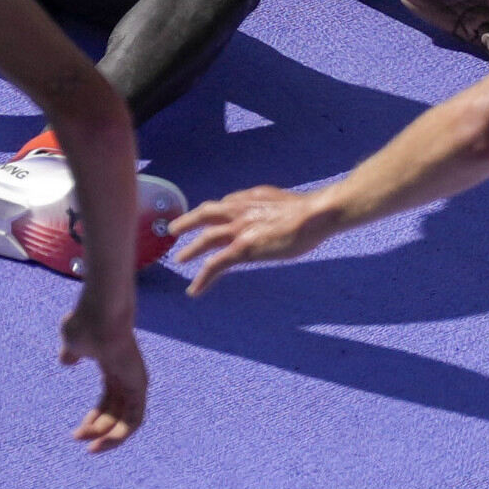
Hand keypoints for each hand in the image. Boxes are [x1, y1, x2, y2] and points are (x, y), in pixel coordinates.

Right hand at [57, 281, 148, 451]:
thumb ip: (71, 352)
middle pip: (117, 412)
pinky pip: (135, 419)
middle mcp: (127, 375)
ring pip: (128, 420)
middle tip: (78, 438)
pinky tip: (102, 442)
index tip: (77, 434)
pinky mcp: (140, 384)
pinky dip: (121, 434)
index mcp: (112, 366)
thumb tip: (67, 360)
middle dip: (98, 430)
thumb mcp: (71, 340)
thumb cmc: (85, 322)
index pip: (108, 400)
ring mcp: (135, 380)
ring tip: (90, 447)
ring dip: (110, 437)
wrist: (99, 313)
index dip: (94, 420)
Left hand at [170, 182, 343, 294]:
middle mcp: (241, 210)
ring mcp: (239, 229)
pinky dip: (202, 278)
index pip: (228, 203)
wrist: (314, 215)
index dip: (216, 211)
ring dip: (190, 249)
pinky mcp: (241, 249)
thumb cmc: (311, 212)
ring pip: (205, 238)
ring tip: (179, 258)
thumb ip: (276, 208)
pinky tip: (194, 290)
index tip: (210, 218)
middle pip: (206, 213)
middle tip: (174, 228)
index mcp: (252, 198)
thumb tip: (279, 216)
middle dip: (188, 221)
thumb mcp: (288, 203)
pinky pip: (214, 265)